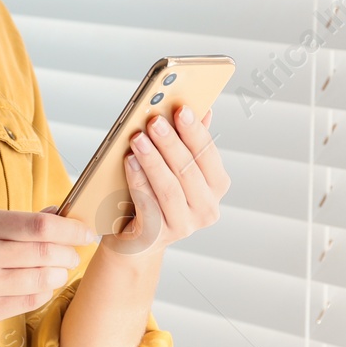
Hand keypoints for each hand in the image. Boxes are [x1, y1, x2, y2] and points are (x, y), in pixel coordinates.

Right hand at [0, 208, 97, 345]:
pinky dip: (41, 292)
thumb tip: (56, 215)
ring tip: (56, 270)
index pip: (38, 225)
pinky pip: (29, 300)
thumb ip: (10, 224)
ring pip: (41, 278)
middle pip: (45, 252)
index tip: (86, 231)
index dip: (71, 229)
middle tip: (74, 253)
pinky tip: (38, 286)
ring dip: (57, 274)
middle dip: (68, 253)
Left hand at [94, 105, 229, 258]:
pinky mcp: (158, 236)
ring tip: (137, 138)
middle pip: (189, 171)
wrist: (135, 238)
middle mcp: (207, 209)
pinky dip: (138, 180)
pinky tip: (129, 161)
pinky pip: (148, 204)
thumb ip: (188, 141)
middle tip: (154, 121)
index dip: (195, 131)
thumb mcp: (173, 167)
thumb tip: (202, 109)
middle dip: (170, 143)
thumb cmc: (155, 193)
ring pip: (169, 188)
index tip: (181, 109)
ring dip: (152, 160)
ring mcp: (184, 226)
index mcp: (216, 187)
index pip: (208, 155)